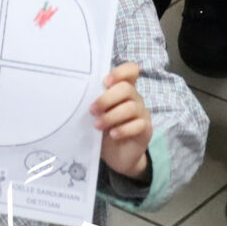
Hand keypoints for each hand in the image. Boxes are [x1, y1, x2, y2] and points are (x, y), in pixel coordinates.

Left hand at [91, 61, 152, 181]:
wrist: (116, 155)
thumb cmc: (104, 129)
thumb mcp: (98, 113)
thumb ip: (96, 102)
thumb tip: (80, 94)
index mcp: (123, 89)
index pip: (131, 70)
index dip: (120, 72)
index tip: (105, 81)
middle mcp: (135, 98)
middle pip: (126, 88)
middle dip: (106, 98)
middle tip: (92, 110)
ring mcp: (142, 113)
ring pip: (130, 107)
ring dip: (111, 116)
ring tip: (98, 125)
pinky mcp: (146, 129)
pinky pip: (138, 125)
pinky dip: (123, 129)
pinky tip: (112, 134)